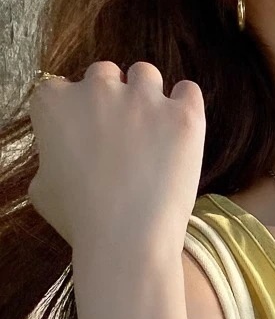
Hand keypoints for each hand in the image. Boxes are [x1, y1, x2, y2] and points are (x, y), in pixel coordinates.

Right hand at [26, 60, 205, 250]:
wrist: (126, 243)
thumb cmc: (81, 223)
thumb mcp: (42, 191)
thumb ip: (48, 160)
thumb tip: (58, 158)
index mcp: (54, 102)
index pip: (66, 89)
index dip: (81, 116)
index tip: (92, 141)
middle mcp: (96, 88)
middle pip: (107, 75)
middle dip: (114, 102)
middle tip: (126, 142)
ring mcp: (142, 99)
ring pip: (146, 76)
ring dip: (149, 98)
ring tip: (155, 138)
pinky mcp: (183, 116)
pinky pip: (188, 92)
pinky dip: (185, 106)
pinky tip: (181, 132)